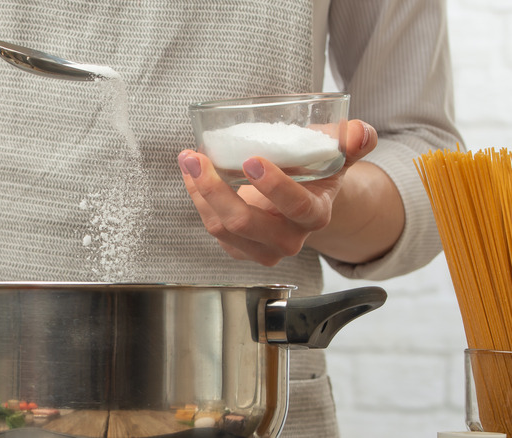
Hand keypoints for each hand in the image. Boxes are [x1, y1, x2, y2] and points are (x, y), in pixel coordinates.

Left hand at [178, 119, 378, 265]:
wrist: (302, 203)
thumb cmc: (315, 175)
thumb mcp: (336, 157)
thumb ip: (353, 142)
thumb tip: (360, 131)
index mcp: (315, 215)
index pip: (297, 207)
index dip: (274, 187)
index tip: (251, 161)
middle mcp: (288, 239)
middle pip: (245, 222)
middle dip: (216, 189)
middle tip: (200, 158)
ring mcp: (261, 249)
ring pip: (221, 227)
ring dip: (198, 191)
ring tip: (189, 159)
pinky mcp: (238, 249)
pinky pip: (212, 227)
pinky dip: (196, 198)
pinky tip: (191, 174)